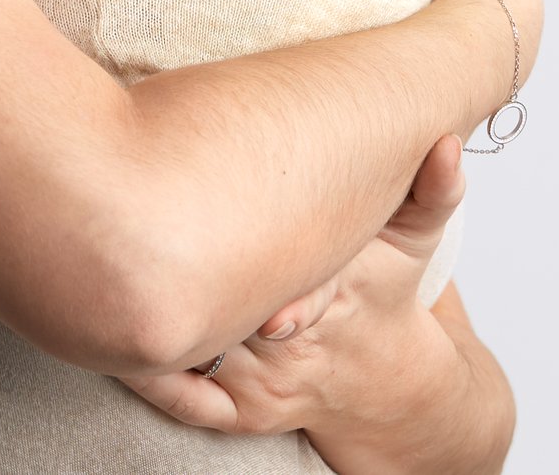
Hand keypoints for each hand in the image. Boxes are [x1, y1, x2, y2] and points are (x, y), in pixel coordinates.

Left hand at [119, 136, 472, 467]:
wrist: (386, 381)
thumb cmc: (387, 291)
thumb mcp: (418, 238)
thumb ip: (435, 189)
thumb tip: (450, 145)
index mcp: (336, 291)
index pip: (303, 288)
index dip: (284, 293)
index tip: (267, 303)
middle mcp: (292, 343)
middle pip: (240, 320)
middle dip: (208, 298)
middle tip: (154, 260)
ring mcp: (261, 385)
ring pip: (203, 357)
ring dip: (165, 325)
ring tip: (115, 281)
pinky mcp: (238, 413)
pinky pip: (182, 399)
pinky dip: (148, 374)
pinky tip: (108, 338)